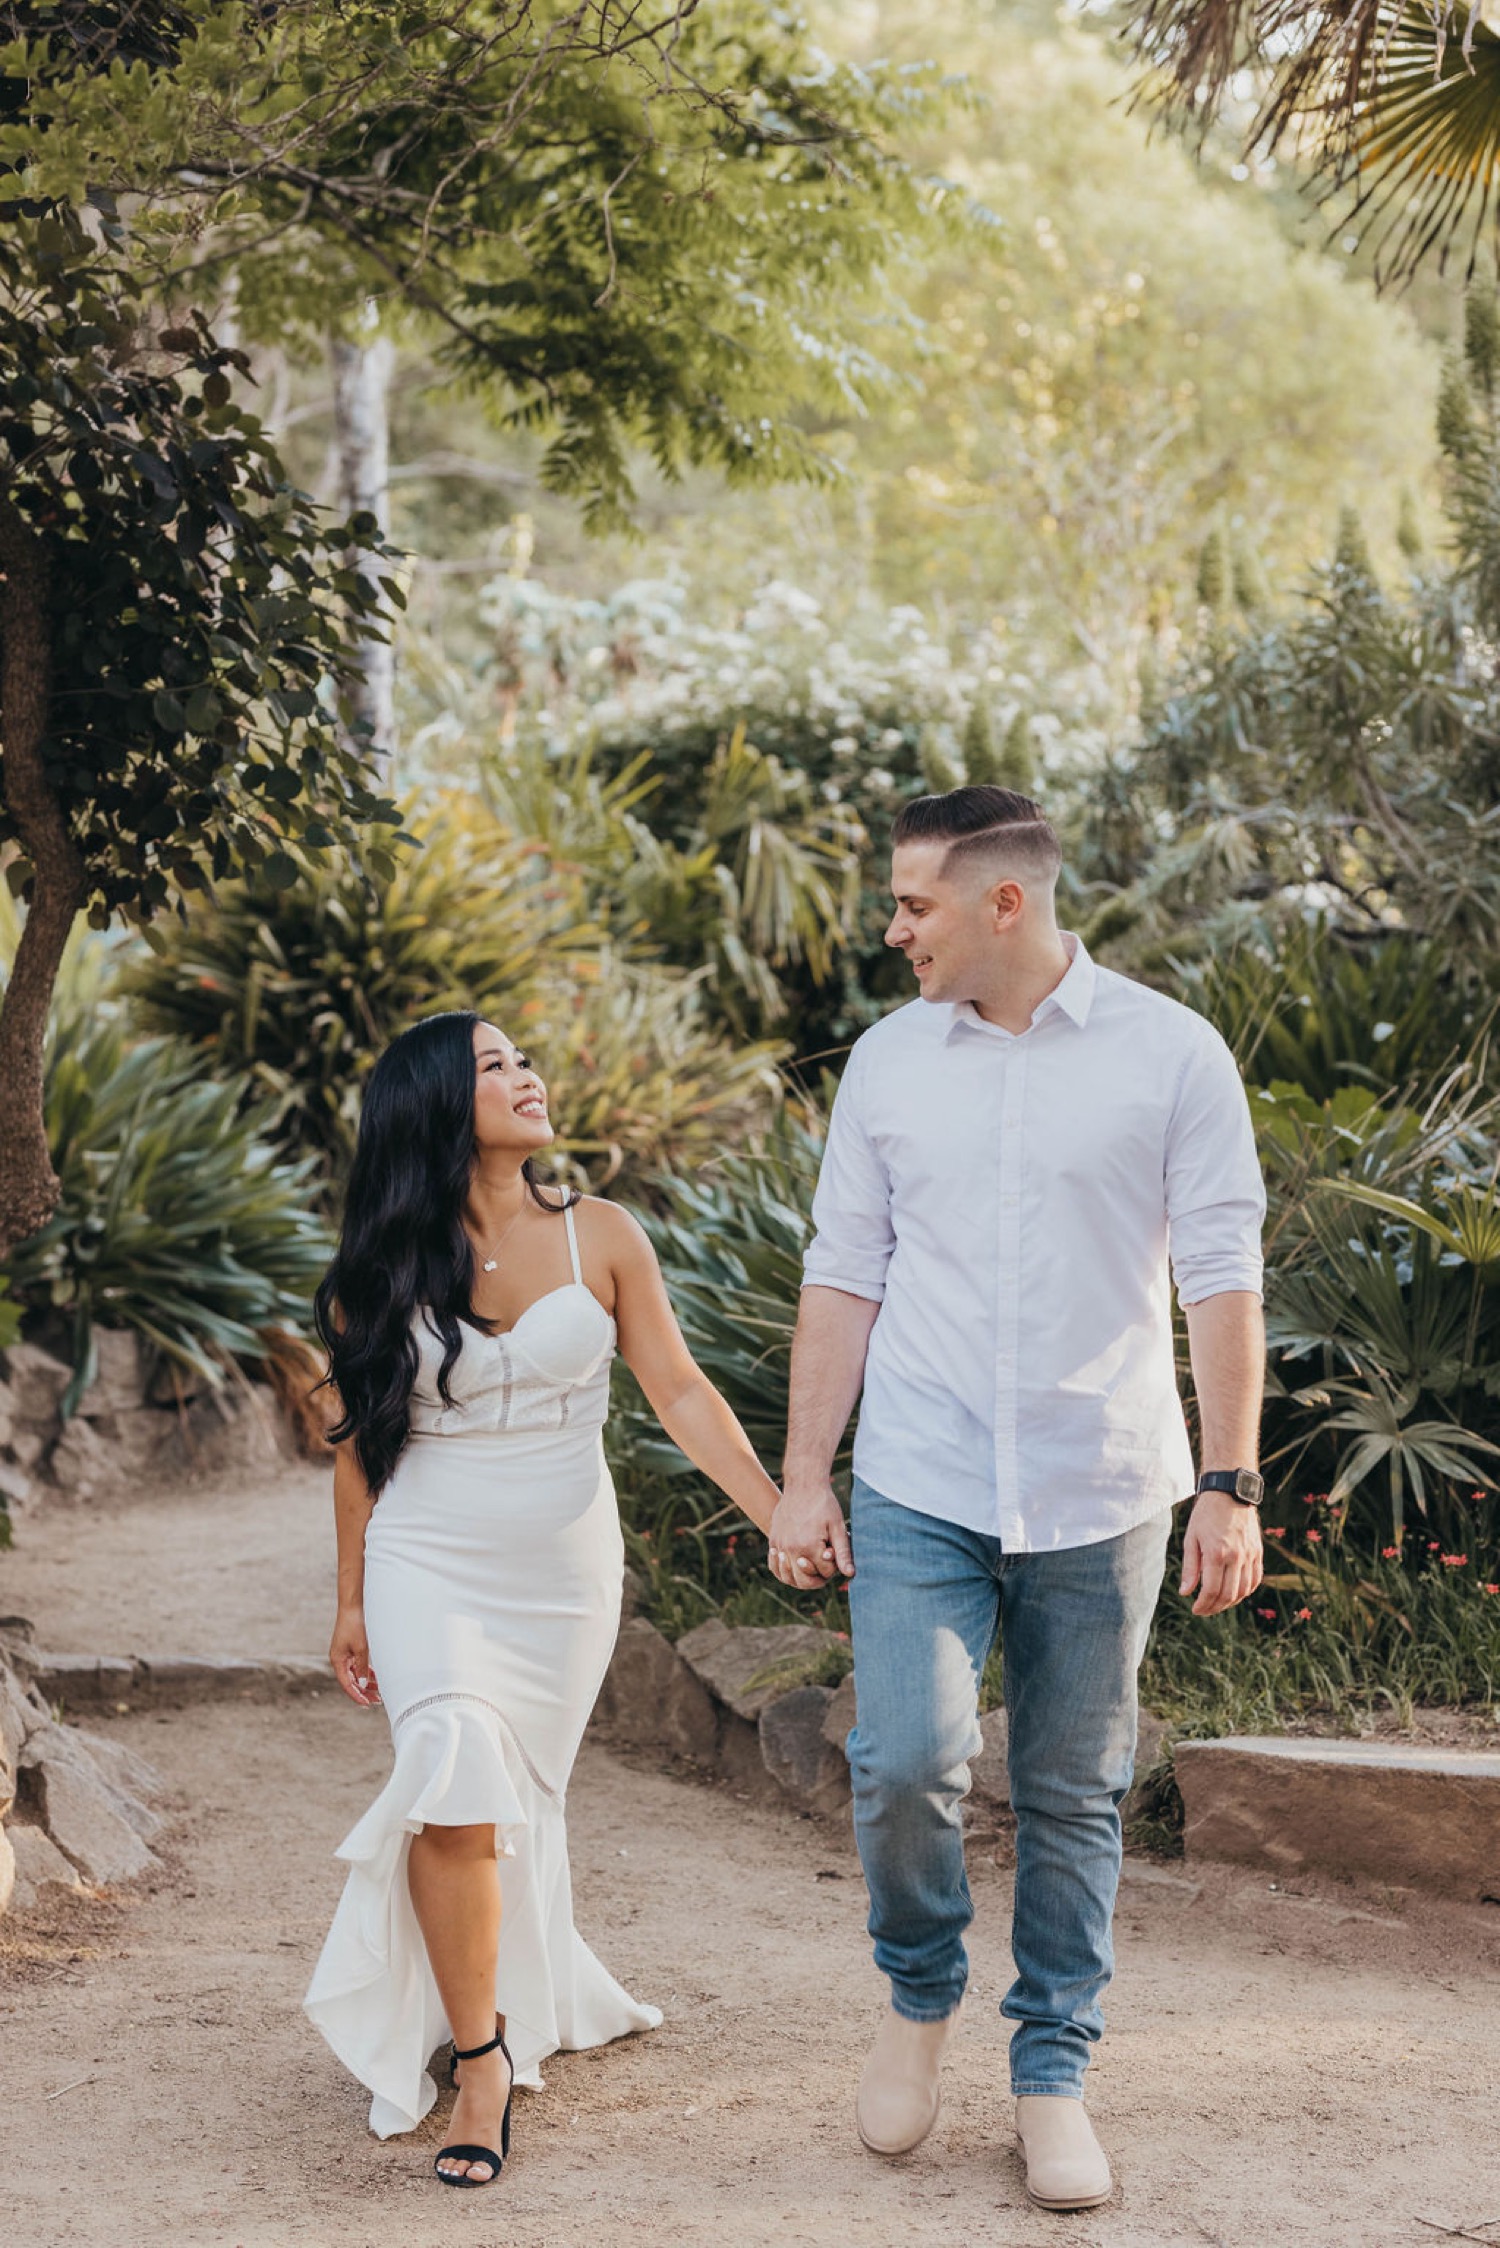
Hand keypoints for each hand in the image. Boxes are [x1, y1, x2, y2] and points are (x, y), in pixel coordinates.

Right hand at [330, 1606, 380, 1705]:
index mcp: (338, 1660)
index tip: (367, 1704)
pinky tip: (376, 1679)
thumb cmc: (355, 1625)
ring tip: (379, 1693)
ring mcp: (345, 1654)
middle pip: (351, 1681)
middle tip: (377, 1701)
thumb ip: (362, 1667)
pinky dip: (367, 1673)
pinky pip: (358, 1666)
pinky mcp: (352, 1649)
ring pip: (356, 1674)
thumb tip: (364, 1684)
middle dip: (363, 1691)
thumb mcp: (361, 1648)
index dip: (357, 1695)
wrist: (354, 1605)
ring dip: (366, 1683)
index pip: (347, 1684)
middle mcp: (340, 1659)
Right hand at [768, 1478, 853, 1587]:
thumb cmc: (824, 1504)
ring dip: (799, 1578)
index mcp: (809, 1546)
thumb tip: (850, 1574)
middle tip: (825, 1565)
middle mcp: (791, 1549)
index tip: (835, 1552)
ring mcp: (779, 1545)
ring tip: (809, 1568)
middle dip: (817, 1578)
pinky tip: (791, 1564)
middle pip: (803, 1581)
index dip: (833, 1567)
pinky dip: (782, 1570)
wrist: (803, 1484)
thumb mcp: (838, 1526)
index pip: (824, 1573)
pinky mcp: (773, 1540)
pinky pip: (774, 1565)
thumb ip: (843, 1553)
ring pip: (786, 1577)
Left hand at [1180, 1491, 1262, 1617]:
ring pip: (1244, 1590)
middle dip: (1215, 1607)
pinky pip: (1255, 1579)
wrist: (1229, 1493)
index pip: (1212, 1590)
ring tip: (1217, 1604)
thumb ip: (1190, 1568)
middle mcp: (1236, 1556)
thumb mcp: (1191, 1538)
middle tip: (1204, 1610)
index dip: (1203, 1605)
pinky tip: (1234, 1593)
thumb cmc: (1206, 1514)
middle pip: (1229, 1595)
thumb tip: (1186, 1593)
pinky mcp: (1258, 1552)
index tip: (1195, 1610)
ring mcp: (1250, 1555)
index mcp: (1217, 1553)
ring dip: (1230, 1602)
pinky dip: (1245, 1591)